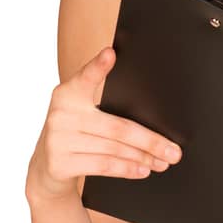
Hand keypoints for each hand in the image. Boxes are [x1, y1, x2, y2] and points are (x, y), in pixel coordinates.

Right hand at [26, 46, 182, 203]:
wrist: (48, 168)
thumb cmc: (76, 135)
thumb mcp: (83, 115)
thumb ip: (107, 110)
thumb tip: (154, 123)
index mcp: (68, 94)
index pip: (86, 78)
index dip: (98, 66)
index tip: (110, 53)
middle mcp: (61, 114)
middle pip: (118, 127)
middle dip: (151, 141)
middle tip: (174, 151)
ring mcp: (58, 139)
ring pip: (114, 149)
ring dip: (143, 158)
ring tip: (162, 162)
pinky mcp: (60, 163)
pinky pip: (104, 165)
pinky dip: (127, 169)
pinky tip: (142, 170)